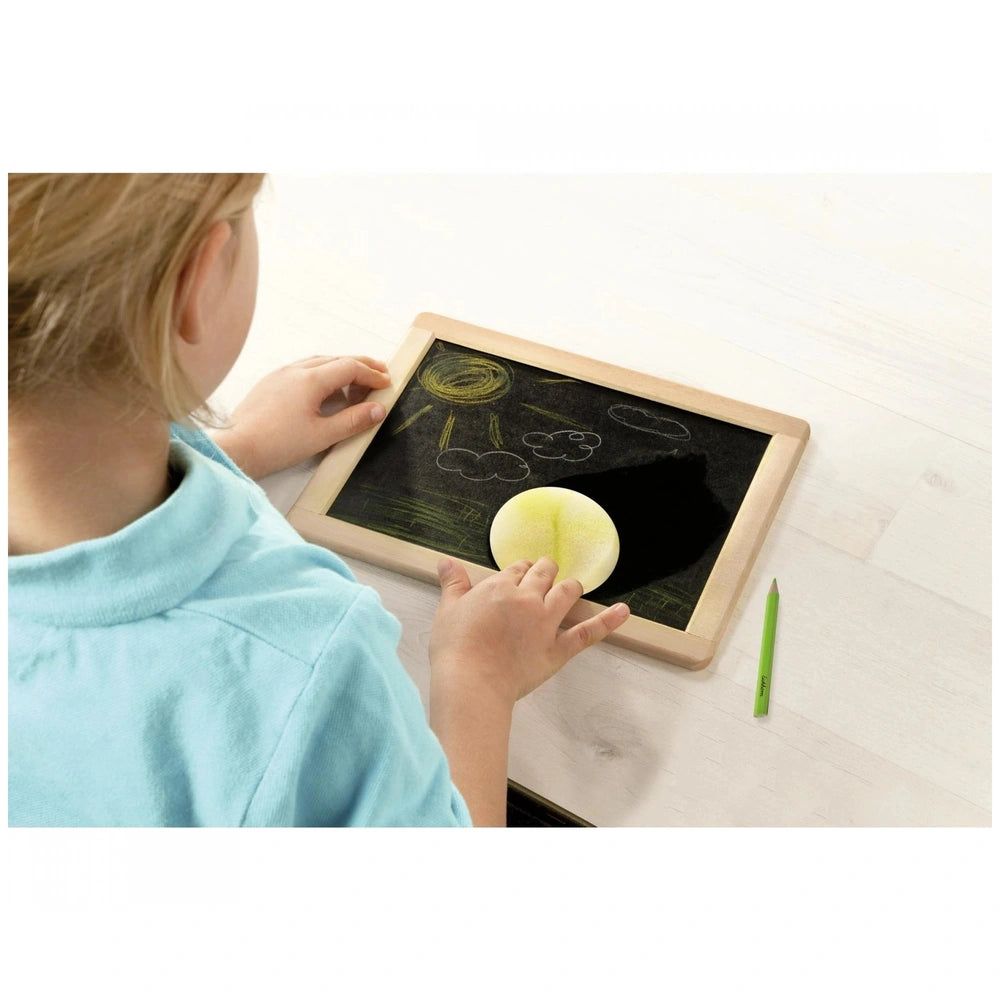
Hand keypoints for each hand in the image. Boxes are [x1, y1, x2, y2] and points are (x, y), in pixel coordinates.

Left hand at [213, 356, 390, 478]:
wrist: (237, 448)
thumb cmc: (276, 444)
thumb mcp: (322, 436)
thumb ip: (353, 421)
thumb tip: (378, 409)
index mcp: (310, 380)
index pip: (349, 367)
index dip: (371, 374)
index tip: (386, 382)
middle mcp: (295, 370)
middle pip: (335, 359)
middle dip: (360, 364)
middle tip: (380, 371)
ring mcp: (280, 374)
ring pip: (318, 362)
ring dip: (340, 367)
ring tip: (356, 380)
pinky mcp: (270, 383)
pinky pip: (302, 369)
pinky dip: (322, 373)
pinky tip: (325, 388)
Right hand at [428, 557, 628, 824]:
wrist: (471, 683)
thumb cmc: (455, 649)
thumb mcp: (448, 610)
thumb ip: (453, 584)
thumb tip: (447, 562)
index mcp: (500, 587)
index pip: (517, 569)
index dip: (520, 571)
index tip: (519, 575)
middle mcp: (527, 599)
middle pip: (544, 574)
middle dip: (545, 571)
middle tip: (544, 574)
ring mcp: (545, 623)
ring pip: (566, 592)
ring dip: (570, 585)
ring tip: (571, 585)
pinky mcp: (557, 648)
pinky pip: (588, 632)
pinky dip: (608, 621)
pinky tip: (624, 611)